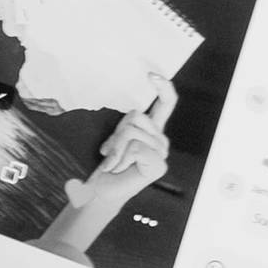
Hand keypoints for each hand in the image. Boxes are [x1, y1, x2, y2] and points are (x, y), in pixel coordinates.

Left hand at [46, 82, 174, 258]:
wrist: (100, 192)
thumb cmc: (106, 165)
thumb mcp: (113, 139)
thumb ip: (123, 126)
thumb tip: (122, 119)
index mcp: (152, 130)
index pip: (167, 104)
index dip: (163, 87)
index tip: (150, 74)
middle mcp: (161, 139)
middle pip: (135, 116)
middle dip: (116, 132)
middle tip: (111, 152)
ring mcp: (162, 152)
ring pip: (132, 132)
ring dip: (116, 148)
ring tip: (115, 162)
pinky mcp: (159, 164)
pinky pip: (135, 147)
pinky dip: (119, 158)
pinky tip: (119, 169)